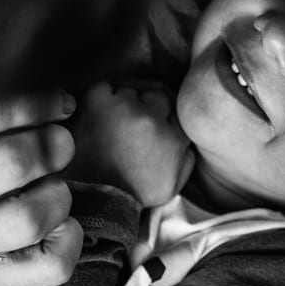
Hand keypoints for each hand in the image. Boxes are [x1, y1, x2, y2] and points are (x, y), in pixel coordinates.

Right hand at [0, 92, 82, 285]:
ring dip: (58, 194)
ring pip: (28, 219)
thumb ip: (8, 104)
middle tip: (61, 144)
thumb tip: (61, 104)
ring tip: (53, 187)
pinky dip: (71, 239)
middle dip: (53, 147)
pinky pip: (51, 266)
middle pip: (11, 163)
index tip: (60, 104)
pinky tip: (62, 223)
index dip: (35, 106)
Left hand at [66, 82, 194, 206]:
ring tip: (115, 125)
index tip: (152, 127)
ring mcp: (124, 107)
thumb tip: (185, 137)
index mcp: (174, 135)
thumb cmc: (135, 194)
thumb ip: (187, 157)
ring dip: (125, 104)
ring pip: (131, 91)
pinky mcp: (98, 102)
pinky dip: (103, 98)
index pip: (176, 109)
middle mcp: (152, 117)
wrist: (97, 198)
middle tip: (133, 127)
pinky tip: (100, 115)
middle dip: (148, 108)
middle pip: (157, 96)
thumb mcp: (174, 184)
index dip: (164, 118)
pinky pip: (105, 87)